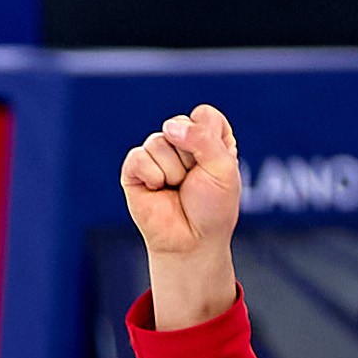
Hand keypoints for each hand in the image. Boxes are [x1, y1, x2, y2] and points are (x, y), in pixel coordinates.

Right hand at [123, 105, 239, 328]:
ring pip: (158, 141)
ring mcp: (155, 155)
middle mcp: (180, 143)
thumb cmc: (212, 207)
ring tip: (175, 189)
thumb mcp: (222, 168)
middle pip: (179, 124)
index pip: (203, 115)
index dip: (209, 138)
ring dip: (172, 171)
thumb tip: (167, 127)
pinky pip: (139, 157)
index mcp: (207, 138)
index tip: (214, 164)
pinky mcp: (134, 170)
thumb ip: (202, 138)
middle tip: (192, 181)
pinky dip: (152, 176)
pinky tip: (158, 190)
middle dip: (190, 157)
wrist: (191, 241)